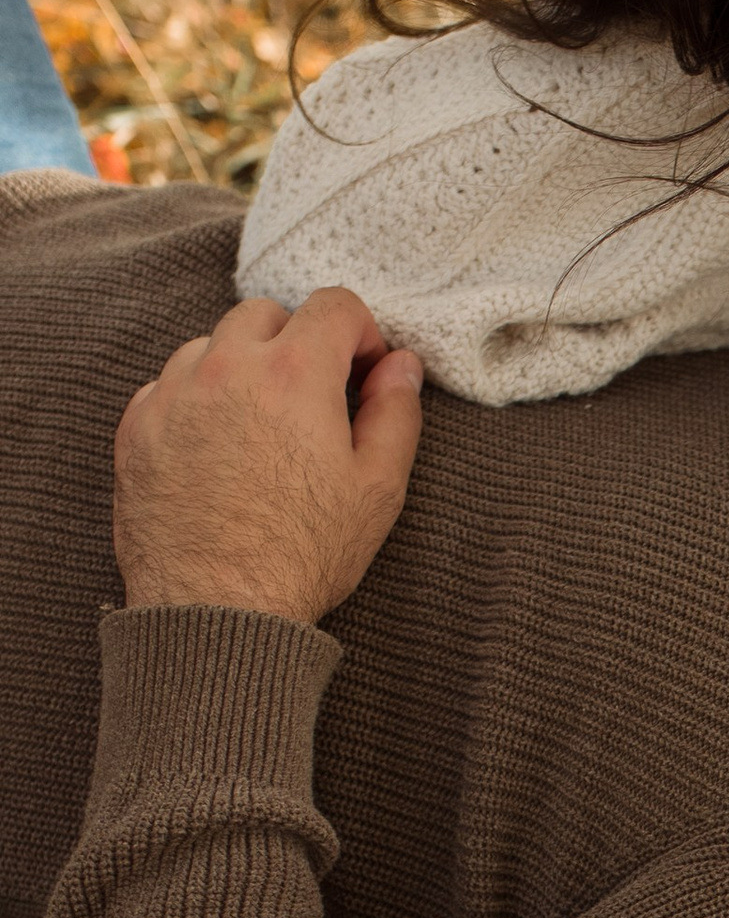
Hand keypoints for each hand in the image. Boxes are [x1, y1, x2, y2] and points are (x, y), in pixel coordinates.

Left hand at [114, 287, 424, 624]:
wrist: (217, 613)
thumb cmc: (303, 555)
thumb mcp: (378, 488)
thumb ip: (395, 413)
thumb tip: (402, 366)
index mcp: (294, 373)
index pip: (334, 305)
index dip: (362, 334)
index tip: (364, 373)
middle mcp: (226, 366)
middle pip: (265, 314)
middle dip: (297, 343)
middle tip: (313, 400)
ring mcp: (172, 393)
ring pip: (211, 345)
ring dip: (241, 368)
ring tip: (260, 428)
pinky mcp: (136, 427)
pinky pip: (168, 386)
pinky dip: (196, 401)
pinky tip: (217, 451)